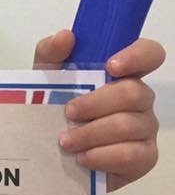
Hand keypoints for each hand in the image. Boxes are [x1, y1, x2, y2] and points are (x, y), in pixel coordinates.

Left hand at [33, 31, 164, 191]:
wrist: (49, 152)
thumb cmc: (55, 108)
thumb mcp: (45, 77)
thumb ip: (51, 52)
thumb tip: (65, 37)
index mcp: (122, 73)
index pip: (149, 54)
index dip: (138, 56)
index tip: (111, 66)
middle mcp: (139, 99)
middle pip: (134, 92)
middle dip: (95, 103)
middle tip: (68, 113)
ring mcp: (145, 129)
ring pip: (128, 126)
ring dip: (91, 133)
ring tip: (66, 141)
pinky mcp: (143, 158)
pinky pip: (130, 156)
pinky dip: (101, 157)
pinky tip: (83, 157)